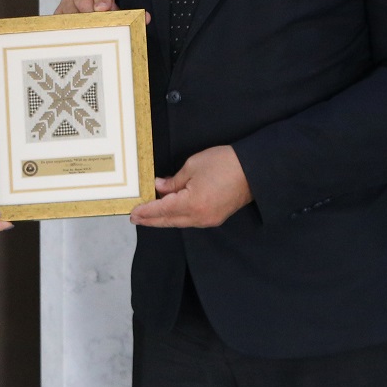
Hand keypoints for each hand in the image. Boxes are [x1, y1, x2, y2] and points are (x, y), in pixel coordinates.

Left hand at [129, 146, 252, 228]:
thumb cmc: (224, 163)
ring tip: (149, 215)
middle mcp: (200, 217)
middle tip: (136, 218)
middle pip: (169, 221)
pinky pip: (191, 220)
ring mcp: (209, 220)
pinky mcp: (216, 218)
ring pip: (180, 222)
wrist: (254, 169)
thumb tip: (160, 188)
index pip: (162, 211)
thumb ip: (173, 181)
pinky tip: (170, 211)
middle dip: (151, 220)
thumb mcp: (192, 166)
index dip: (146, 212)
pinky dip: (177, 217)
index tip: (133, 213)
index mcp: (192, 204)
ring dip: (164, 219)